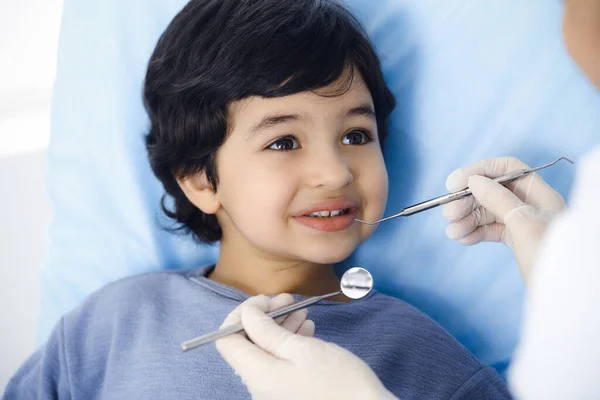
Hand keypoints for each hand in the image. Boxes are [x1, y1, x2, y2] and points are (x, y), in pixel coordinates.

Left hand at [216, 294, 397, 399]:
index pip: (226, 339)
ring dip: (279, 327)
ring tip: (301, 311)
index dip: (241, 314)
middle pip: (246, 343)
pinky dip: (288, 343)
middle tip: (288, 298)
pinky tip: (306, 329)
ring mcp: (273, 391)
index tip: (265, 300)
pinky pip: (278, 362)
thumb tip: (246, 314)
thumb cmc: (339, 381)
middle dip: (263, 316)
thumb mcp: (302, 349)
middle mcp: (259, 386)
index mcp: (257, 375)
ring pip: (264, 351)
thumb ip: (267, 331)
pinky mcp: (288, 391)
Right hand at [443, 156, 565, 282]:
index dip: (478, 171)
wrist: (563, 299)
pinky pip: (490, 229)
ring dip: (466, 219)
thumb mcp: (523, 223)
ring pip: (487, 212)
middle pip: (492, 191)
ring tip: (452, 232)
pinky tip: (462, 239)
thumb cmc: (551, 259)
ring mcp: (523, 223)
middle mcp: (531, 205)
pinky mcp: (516, 240)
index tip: (453, 184)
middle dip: (467, 201)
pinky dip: (473, 232)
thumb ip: (498, 198)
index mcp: (539, 194)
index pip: (506, 169)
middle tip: (449, 214)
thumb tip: (474, 181)